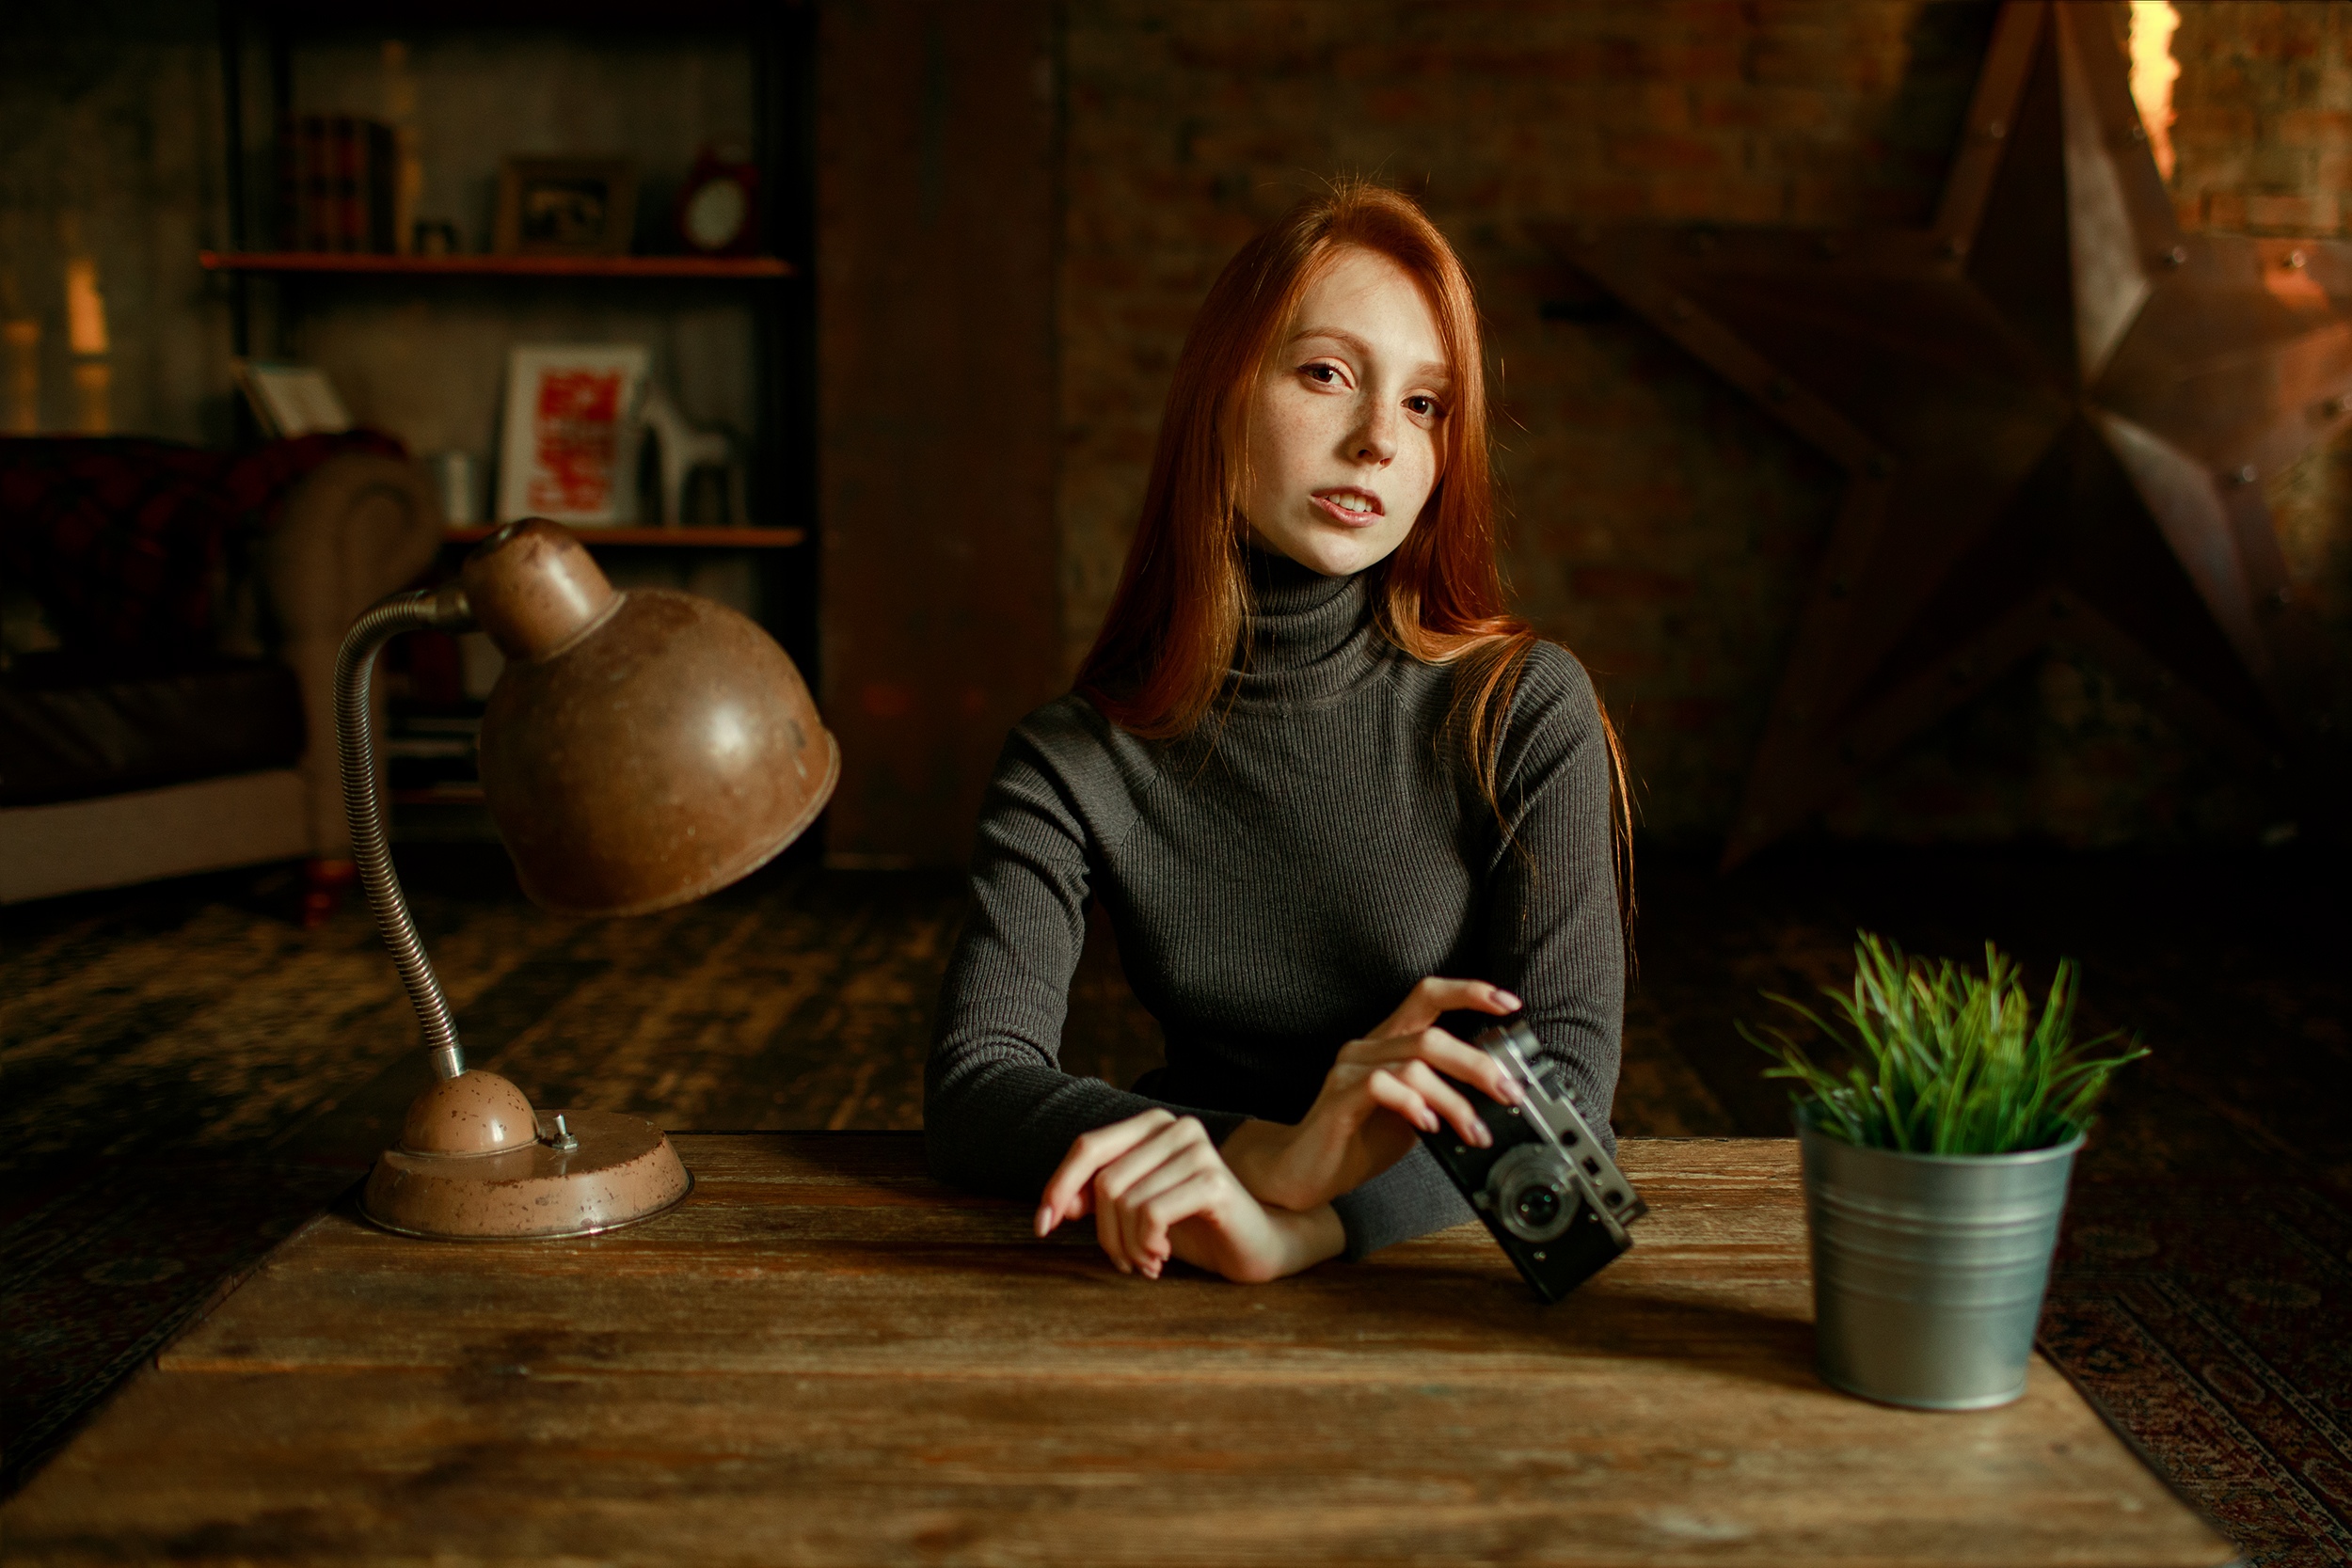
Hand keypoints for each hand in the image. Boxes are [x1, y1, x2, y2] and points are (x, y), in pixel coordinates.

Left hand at [1035, 1110, 1343, 1282]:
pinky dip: (1146, 1245)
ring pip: (1125, 1201)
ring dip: (1127, 1247)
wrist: (1259, 1246)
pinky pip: (1151, 1214)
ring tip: (1146, 1263)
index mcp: (1152, 1124)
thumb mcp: (1137, 1210)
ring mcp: (1197, 1149)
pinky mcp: (1212, 1181)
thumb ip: (1099, 1198)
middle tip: (1124, 1262)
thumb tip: (1057, 1206)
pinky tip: (1162, 1259)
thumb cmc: (1194, 1227)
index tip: (1043, 1227)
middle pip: (1104, 1181)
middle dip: (1104, 1233)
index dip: (1058, 1187)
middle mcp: (1175, 1126)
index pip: (1087, 1147)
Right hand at [1222, 976, 1523, 1212]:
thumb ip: (1443, 1094)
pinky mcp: (1338, 1099)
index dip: (1469, 992)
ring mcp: (1349, 1071)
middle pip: (1431, 1035)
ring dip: (1455, 1100)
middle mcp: (1368, 1047)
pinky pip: (1382, 1087)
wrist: (1306, 1173)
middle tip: (1509, 1093)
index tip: (1509, 1004)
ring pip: (1414, 1064)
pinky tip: (1428, 1126)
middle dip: (1478, 1064)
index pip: (1428, 996)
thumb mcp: (1415, 1114)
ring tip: (1475, 1132)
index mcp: (1388, 1042)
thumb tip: (1496, 1092)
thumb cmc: (1359, 1140)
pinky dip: (1413, 1104)